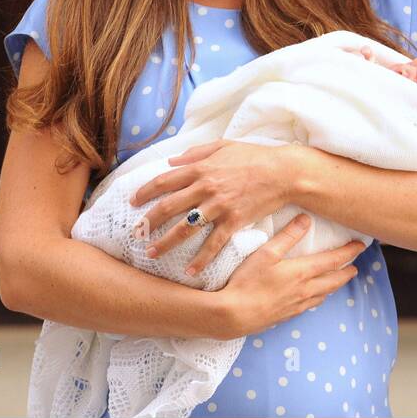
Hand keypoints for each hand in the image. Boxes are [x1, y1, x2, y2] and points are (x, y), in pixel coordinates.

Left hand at [130, 139, 296, 274]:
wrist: (284, 173)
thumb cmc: (255, 156)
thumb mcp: (224, 146)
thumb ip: (196, 152)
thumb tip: (172, 160)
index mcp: (201, 168)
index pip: (164, 180)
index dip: (144, 191)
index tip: (132, 202)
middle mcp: (206, 187)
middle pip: (168, 207)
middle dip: (148, 222)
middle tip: (134, 234)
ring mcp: (219, 206)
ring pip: (185, 228)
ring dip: (166, 243)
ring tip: (151, 254)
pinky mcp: (234, 221)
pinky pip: (213, 244)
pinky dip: (201, 259)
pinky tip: (190, 272)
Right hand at [207, 214, 365, 339]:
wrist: (233, 315)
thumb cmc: (247, 281)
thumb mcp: (266, 253)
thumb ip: (287, 236)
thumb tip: (306, 219)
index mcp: (302, 272)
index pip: (333, 260)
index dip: (348, 252)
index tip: (360, 246)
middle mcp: (305, 290)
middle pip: (333, 280)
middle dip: (346, 272)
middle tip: (355, 267)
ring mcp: (297, 305)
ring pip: (323, 294)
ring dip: (334, 286)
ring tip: (338, 280)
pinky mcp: (287, 315)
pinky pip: (311, 305)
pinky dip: (319, 297)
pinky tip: (315, 297)